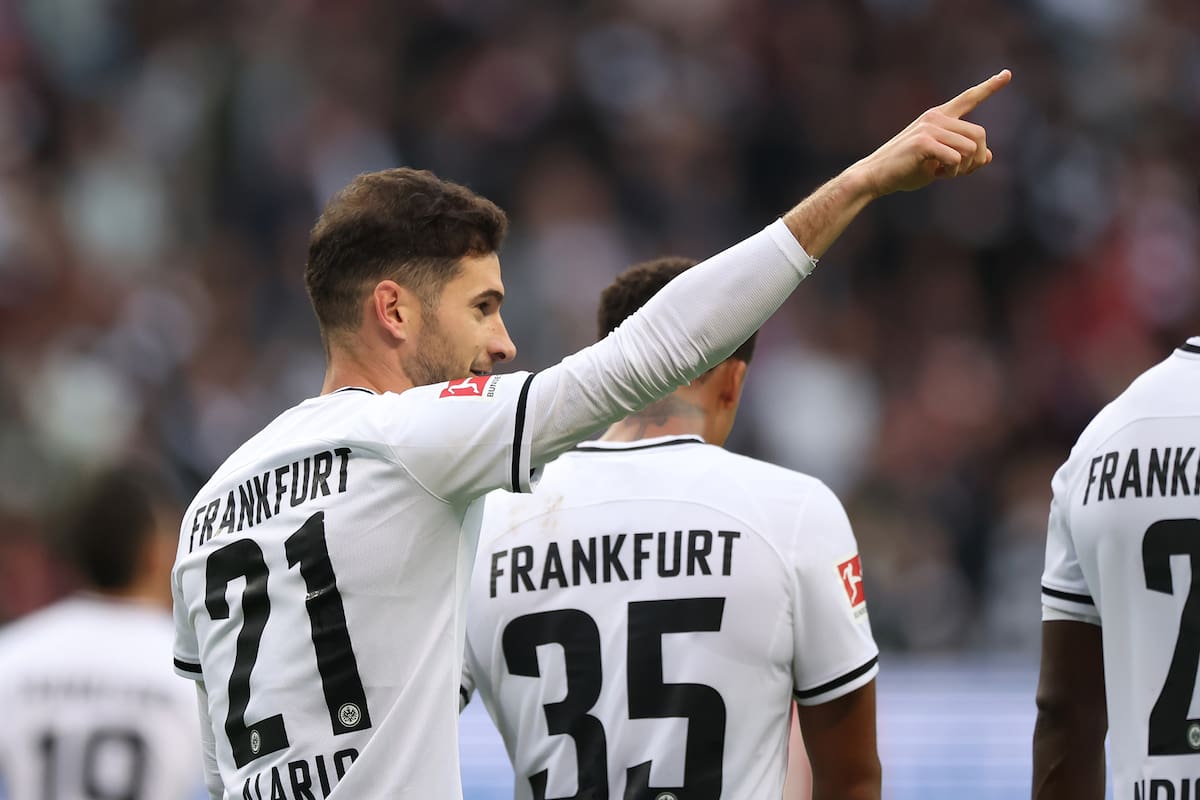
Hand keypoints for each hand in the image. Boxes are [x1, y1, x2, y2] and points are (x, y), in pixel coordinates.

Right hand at [851, 69, 1011, 196]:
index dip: (989, 87)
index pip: (968, 98)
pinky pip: (956, 158)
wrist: (875, 176)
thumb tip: (989, 155)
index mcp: (938, 117)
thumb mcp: (939, 163)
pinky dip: (952, 172)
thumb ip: (962, 156)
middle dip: (977, 158)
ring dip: (964, 168)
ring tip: (945, 174)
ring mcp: (929, 128)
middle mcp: (935, 117)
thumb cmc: (905, 169)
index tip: (1007, 74)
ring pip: (970, 147)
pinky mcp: (924, 142)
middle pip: (979, 134)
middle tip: (962, 172)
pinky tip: (937, 175)